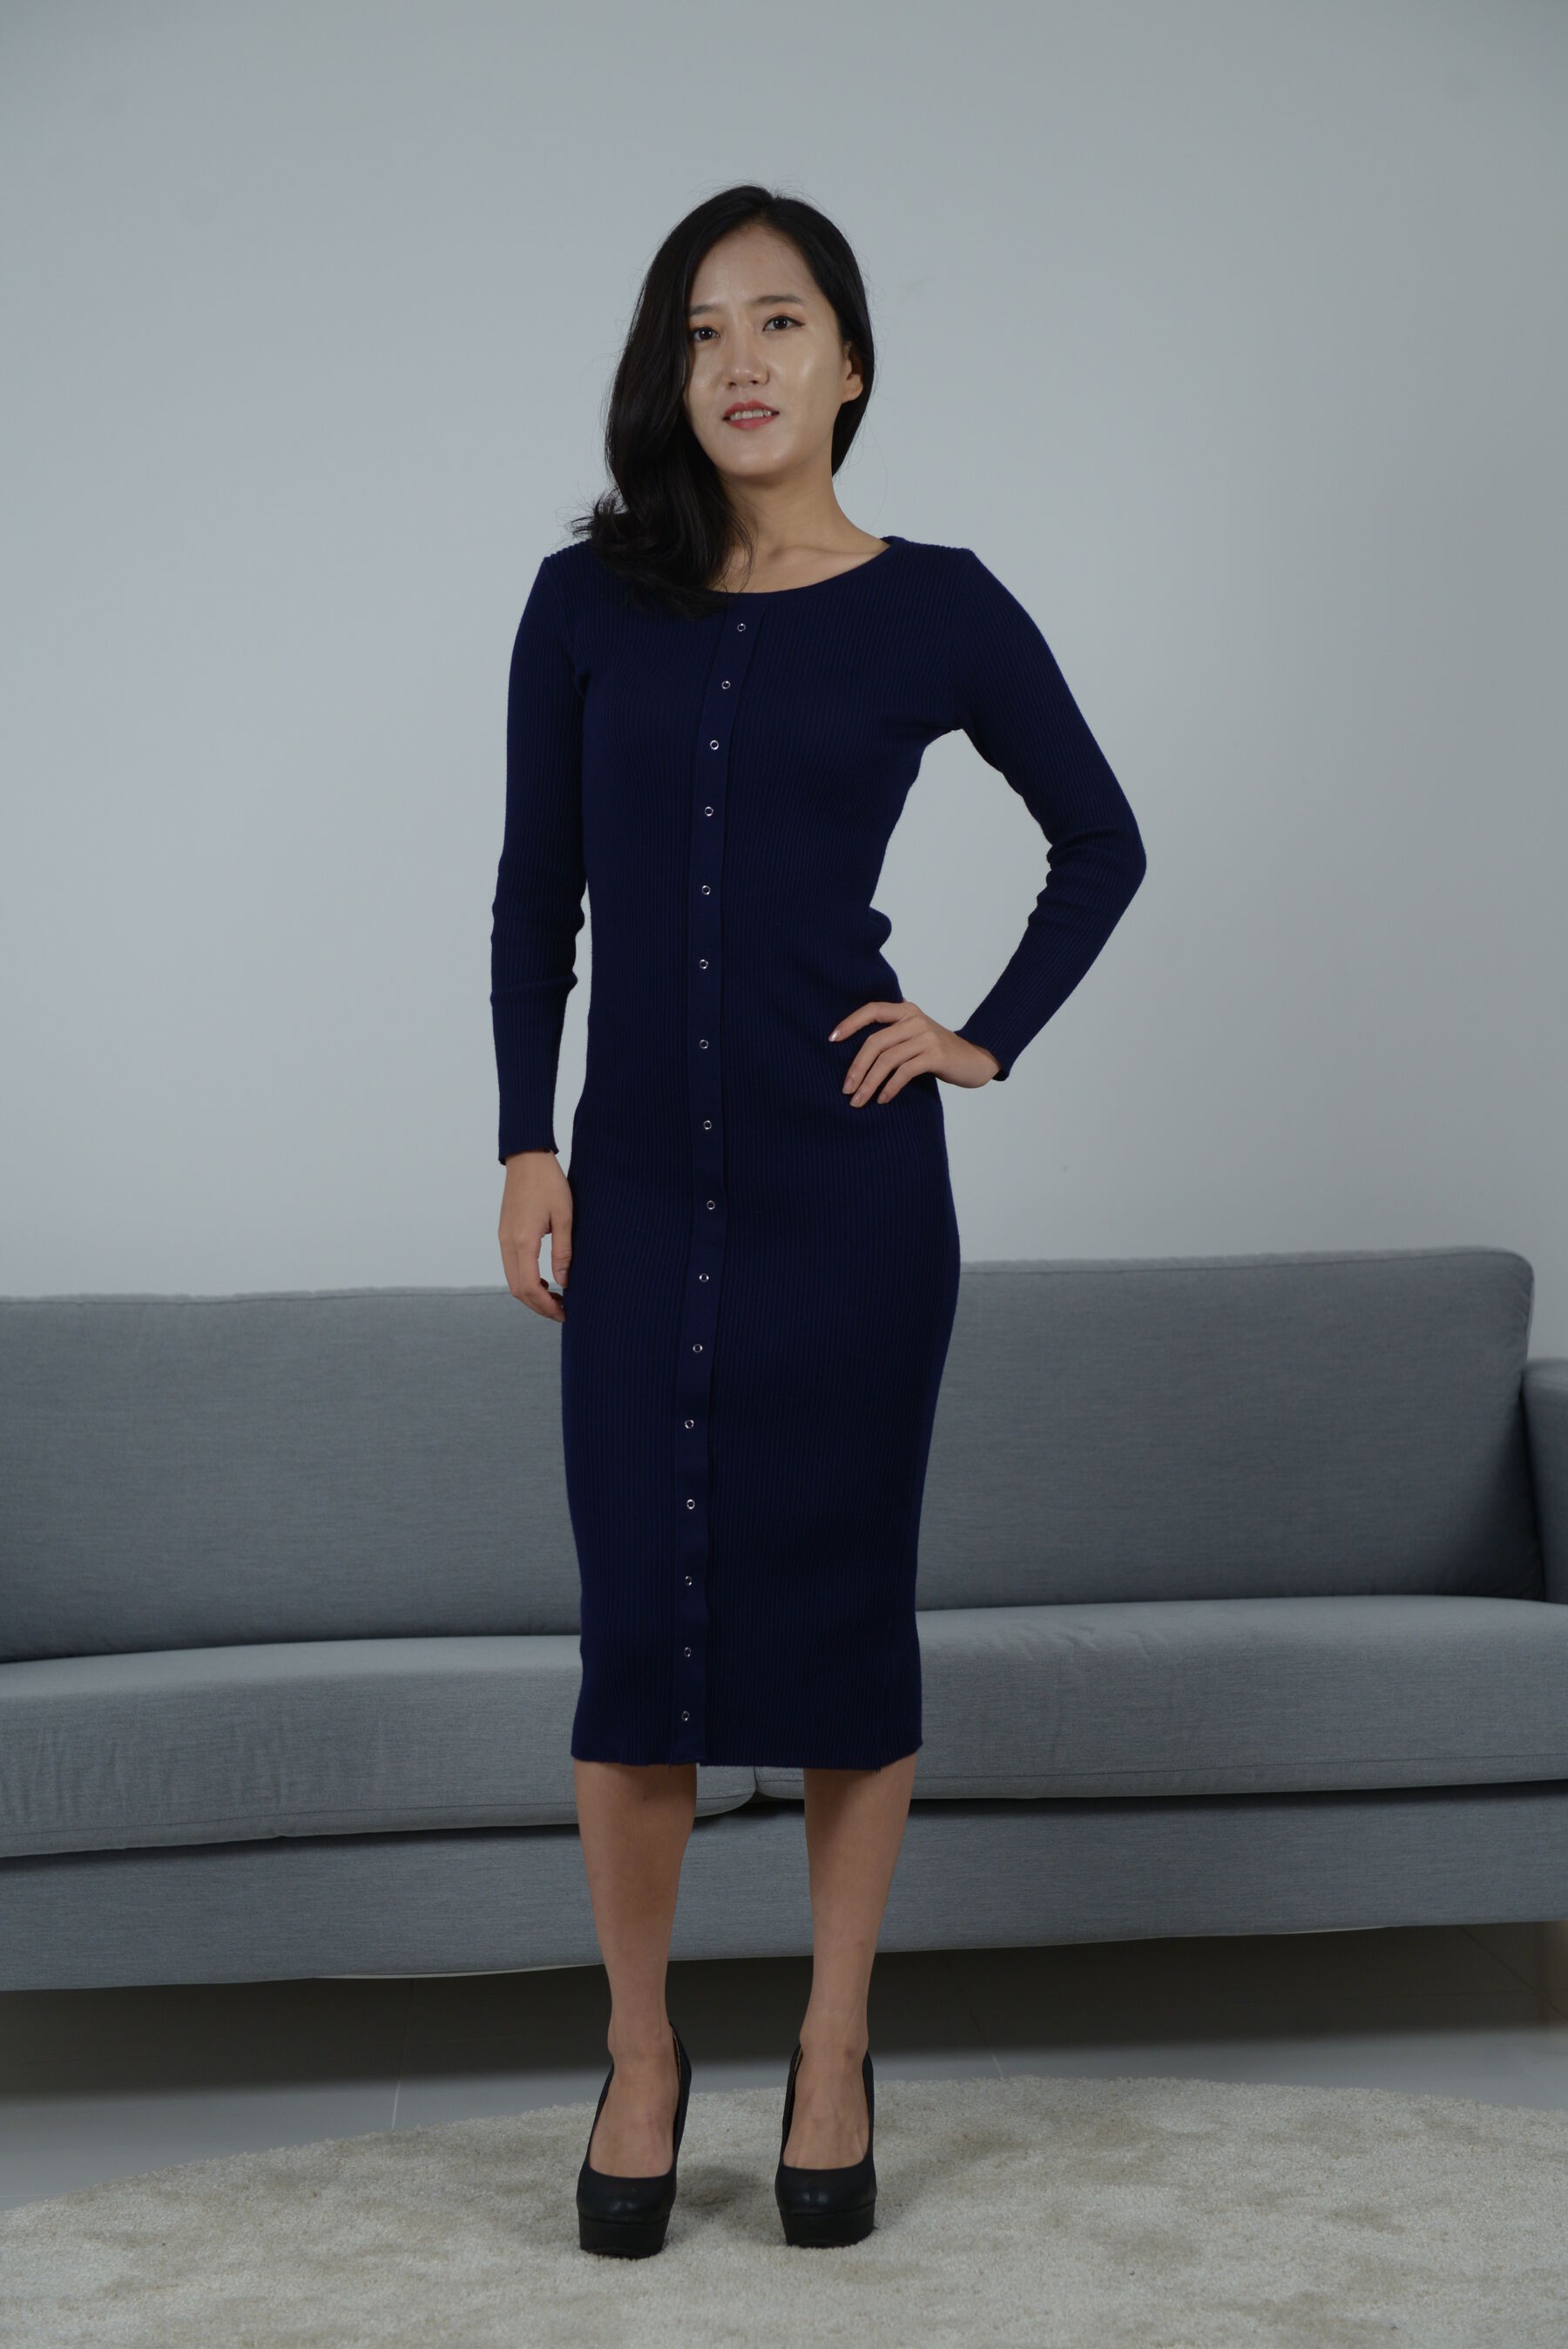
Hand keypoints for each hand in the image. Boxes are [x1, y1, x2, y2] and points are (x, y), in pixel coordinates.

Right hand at [499, 1150, 572, 1320]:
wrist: (526, 1158)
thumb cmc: (549, 1183)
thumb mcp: (564, 1217)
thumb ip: (563, 1252)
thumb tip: (564, 1282)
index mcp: (522, 1241)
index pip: (530, 1287)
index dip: (546, 1306)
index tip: (565, 1312)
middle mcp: (507, 1243)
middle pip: (517, 1289)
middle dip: (538, 1306)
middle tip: (562, 1311)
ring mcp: (503, 1238)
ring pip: (512, 1279)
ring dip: (531, 1294)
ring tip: (555, 1298)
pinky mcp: (504, 1233)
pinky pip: (511, 1266)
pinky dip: (525, 1280)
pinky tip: (544, 1280)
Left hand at [829, 999, 1000, 1105]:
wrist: (976, 1059)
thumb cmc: (939, 1051)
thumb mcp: (915, 1034)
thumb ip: (893, 1033)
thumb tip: (856, 1049)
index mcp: (906, 1010)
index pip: (872, 1010)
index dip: (850, 1023)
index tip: (831, 1040)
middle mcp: (915, 1019)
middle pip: (875, 1042)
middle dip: (856, 1067)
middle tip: (846, 1089)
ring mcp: (926, 1037)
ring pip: (887, 1059)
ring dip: (869, 1083)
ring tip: (859, 1101)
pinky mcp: (935, 1055)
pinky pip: (904, 1072)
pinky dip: (890, 1088)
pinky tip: (882, 1099)